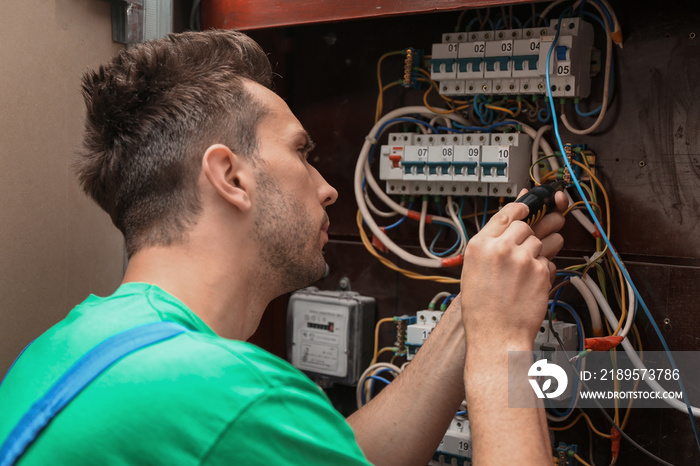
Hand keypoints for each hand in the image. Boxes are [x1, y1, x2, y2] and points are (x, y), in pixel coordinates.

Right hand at [460, 191, 565, 348]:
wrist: (496, 336)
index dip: (519, 210)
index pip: (505, 213)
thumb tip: (504, 227)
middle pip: (524, 225)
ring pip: (539, 241)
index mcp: (480, 246)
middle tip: (522, 250)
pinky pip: (548, 260)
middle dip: (527, 235)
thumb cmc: (482, 310)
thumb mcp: (472, 270)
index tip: (526, 209)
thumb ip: (488, 247)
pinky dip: (543, 269)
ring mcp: (523, 259)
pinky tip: (530, 283)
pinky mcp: (540, 271)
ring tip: (526, 271)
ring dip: (536, 252)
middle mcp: (501, 248)